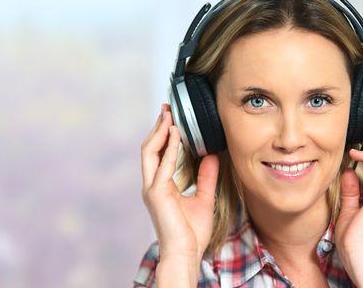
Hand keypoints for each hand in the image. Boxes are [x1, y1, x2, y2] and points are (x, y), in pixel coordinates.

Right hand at [140, 104, 219, 264]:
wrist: (186, 253)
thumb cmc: (192, 232)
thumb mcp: (204, 197)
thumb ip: (207, 177)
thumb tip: (212, 156)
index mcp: (160, 185)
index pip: (158, 153)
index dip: (163, 134)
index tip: (171, 117)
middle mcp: (152, 184)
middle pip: (150, 148)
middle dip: (158, 127)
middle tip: (167, 109)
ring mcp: (152, 188)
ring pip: (150, 152)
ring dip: (160, 132)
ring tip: (169, 115)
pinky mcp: (156, 193)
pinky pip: (163, 164)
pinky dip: (169, 147)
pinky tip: (177, 134)